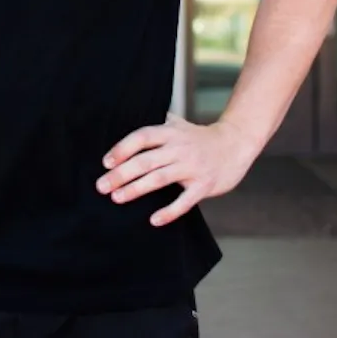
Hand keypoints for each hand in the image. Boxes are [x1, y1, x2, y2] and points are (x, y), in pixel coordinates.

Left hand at [97, 113, 257, 226]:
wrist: (235, 144)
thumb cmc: (198, 137)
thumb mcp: (177, 124)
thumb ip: (154, 123)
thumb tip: (125, 117)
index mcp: (170, 132)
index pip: (142, 137)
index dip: (123, 148)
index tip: (105, 162)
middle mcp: (179, 148)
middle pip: (146, 160)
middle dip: (121, 174)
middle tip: (101, 186)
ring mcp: (192, 167)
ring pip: (160, 179)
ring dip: (137, 189)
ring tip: (117, 198)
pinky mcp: (204, 185)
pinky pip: (185, 201)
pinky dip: (169, 211)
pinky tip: (153, 220)